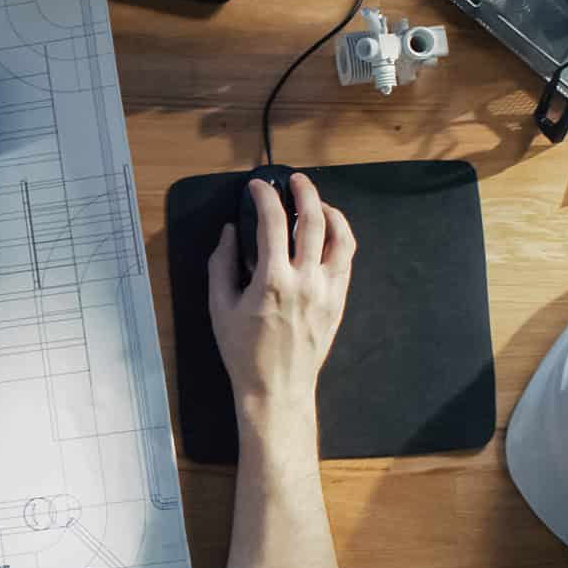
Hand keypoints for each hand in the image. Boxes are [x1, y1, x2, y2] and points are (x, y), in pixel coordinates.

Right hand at [207, 173, 353, 423]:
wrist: (277, 387)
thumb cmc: (243, 351)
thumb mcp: (220, 307)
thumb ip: (222, 264)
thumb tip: (230, 232)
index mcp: (272, 280)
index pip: (273, 222)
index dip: (265, 196)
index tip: (257, 187)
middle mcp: (305, 280)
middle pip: (314, 220)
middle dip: (304, 192)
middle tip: (294, 181)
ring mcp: (328, 290)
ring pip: (341, 236)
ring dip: (330, 212)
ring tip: (318, 203)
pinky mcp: (339, 301)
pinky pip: (347, 259)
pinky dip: (340, 238)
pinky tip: (328, 233)